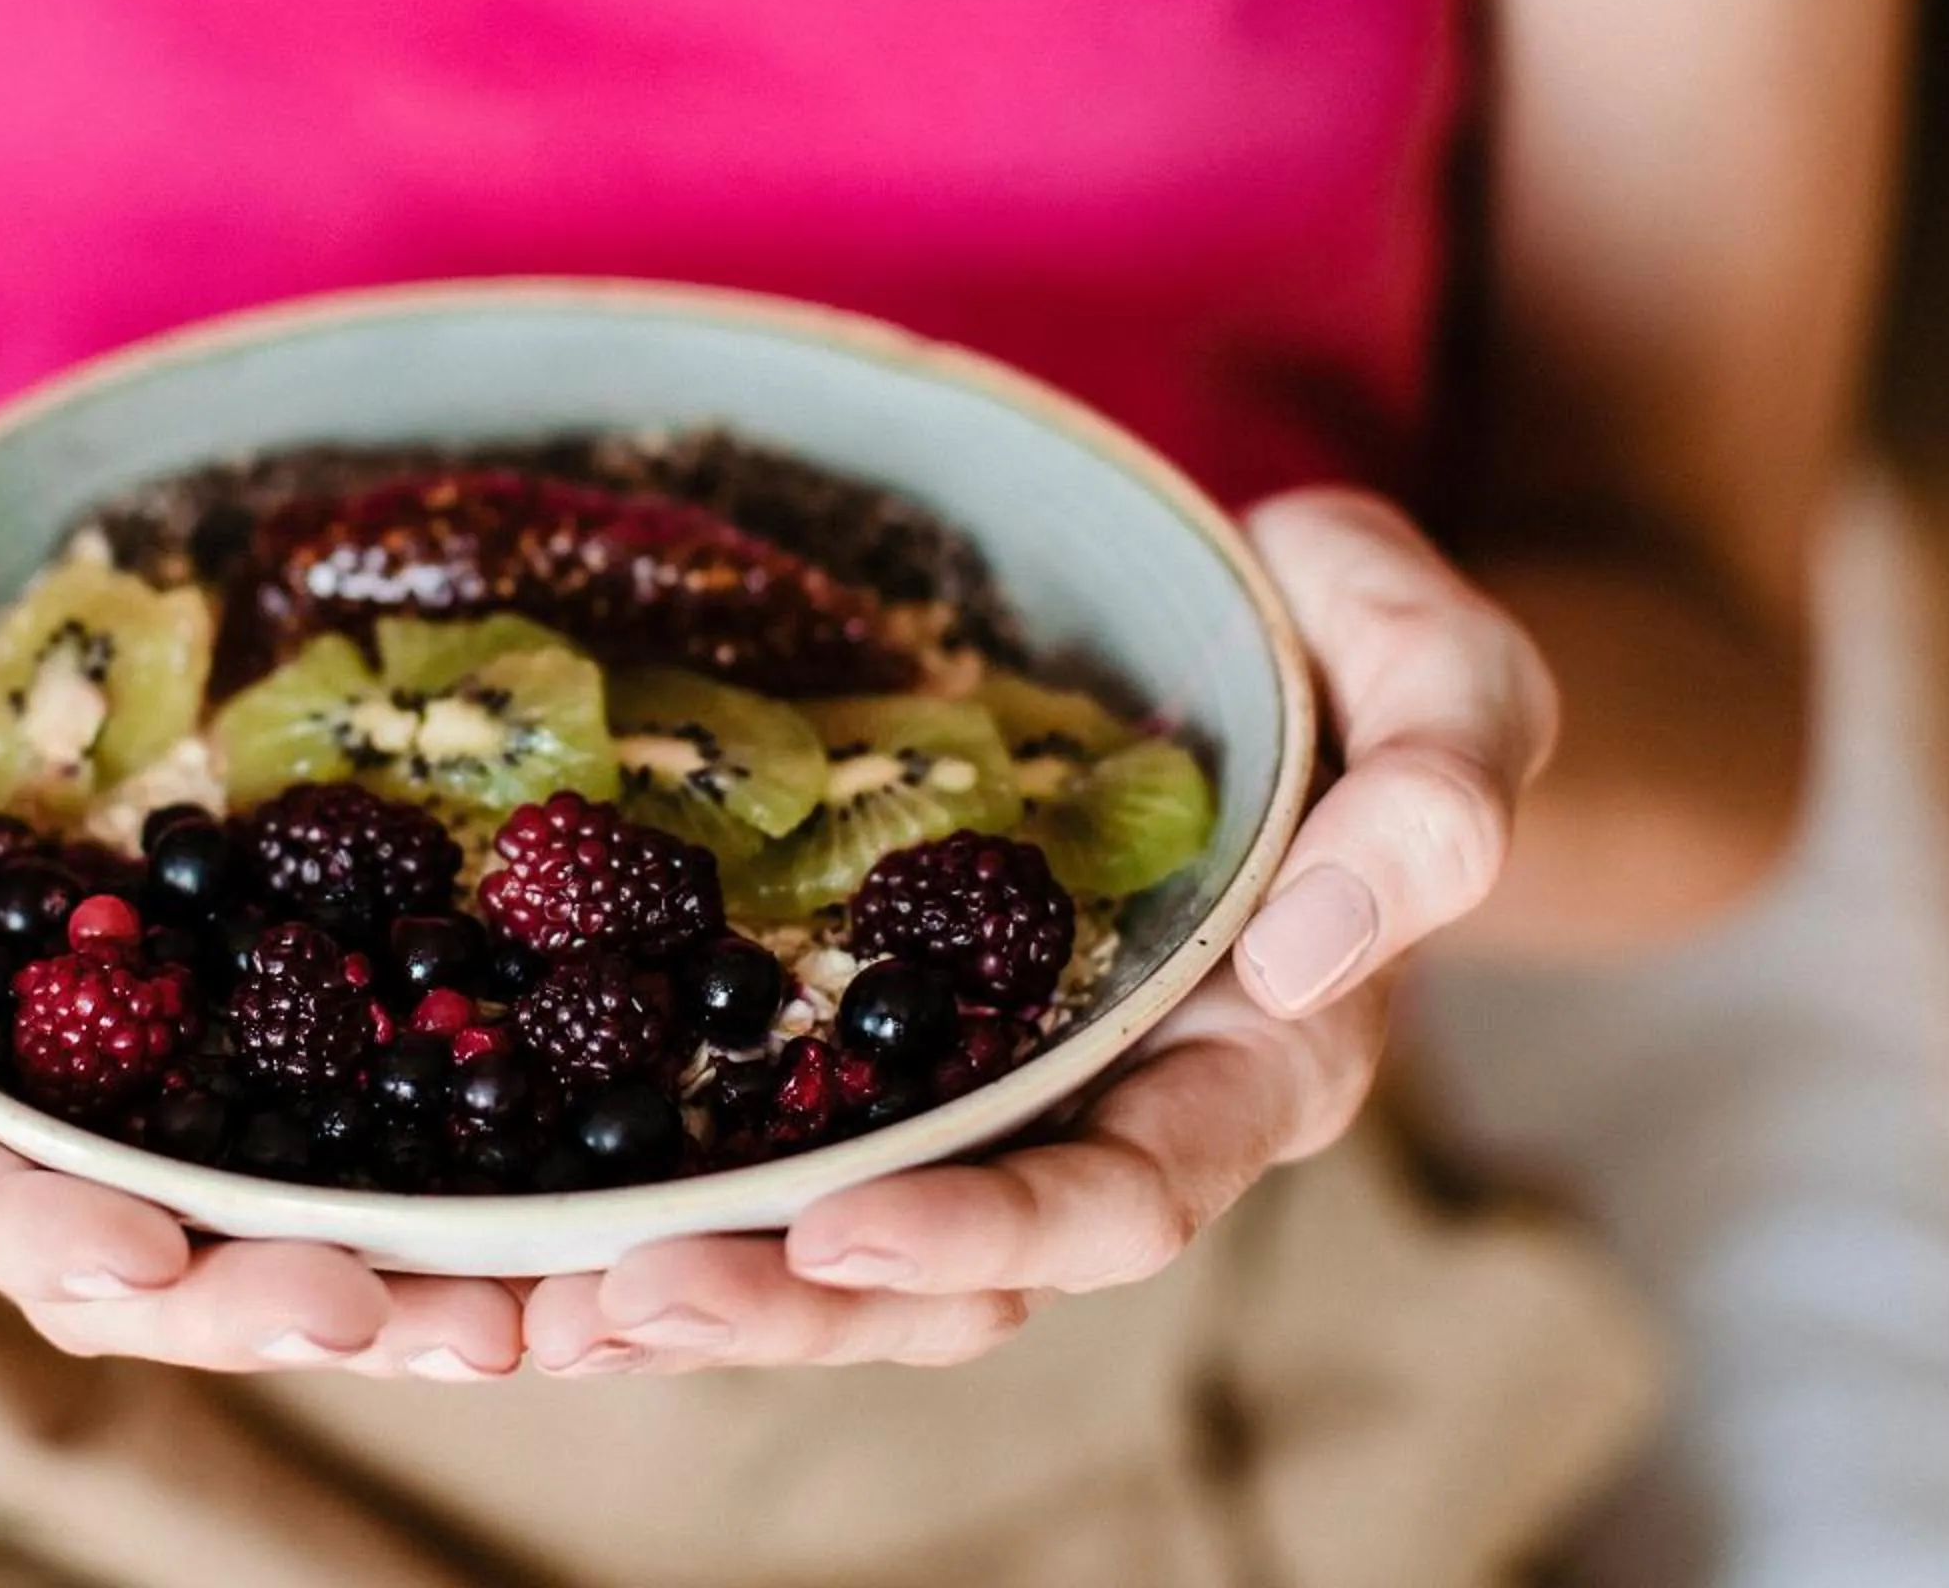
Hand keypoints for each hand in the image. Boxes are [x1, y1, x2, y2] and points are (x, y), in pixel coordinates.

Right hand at [0, 495, 524, 1379]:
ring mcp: (74, 1073)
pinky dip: (392, 1173)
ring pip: (217, 1220)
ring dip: (364, 1282)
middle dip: (258, 1298)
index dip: (39, 1226)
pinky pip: (279, 1112)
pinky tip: (519, 1206)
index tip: (157, 1259)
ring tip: (517, 1319)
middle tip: (428, 1325)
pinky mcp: (168, 1018)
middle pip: (107, 1248)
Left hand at [521, 488, 1559, 1374]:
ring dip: (682, 1287)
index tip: (837, 1235)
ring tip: (520, 1313)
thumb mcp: (1442, 681)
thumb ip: (1434, 797)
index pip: (1122, 1194)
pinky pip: (759, 1137)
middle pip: (942, 1273)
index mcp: (1244, 1067)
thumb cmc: (1364, 658)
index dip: (986, 1233)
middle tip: (611, 1305)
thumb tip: (1309, 951)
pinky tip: (506, 1218)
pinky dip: (642, 1185)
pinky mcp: (871, 1028)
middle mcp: (1099, 1113)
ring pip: (829, 1244)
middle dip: (777, 1305)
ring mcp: (977, 1084)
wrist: (1265, 635)